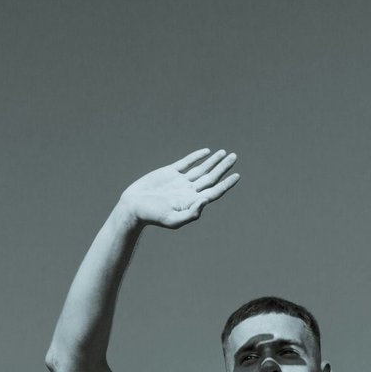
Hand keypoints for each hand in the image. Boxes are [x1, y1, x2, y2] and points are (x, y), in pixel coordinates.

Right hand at [117, 148, 239, 229]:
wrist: (133, 206)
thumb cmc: (152, 216)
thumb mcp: (173, 219)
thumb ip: (191, 213)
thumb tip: (206, 200)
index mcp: (192, 202)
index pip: (214, 192)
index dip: (226, 184)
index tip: (237, 175)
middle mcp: (189, 191)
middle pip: (211, 177)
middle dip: (223, 167)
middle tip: (234, 156)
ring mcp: (180, 181)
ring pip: (201, 169)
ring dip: (213, 161)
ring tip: (225, 153)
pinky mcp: (170, 172)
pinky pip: (187, 162)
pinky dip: (196, 156)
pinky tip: (206, 152)